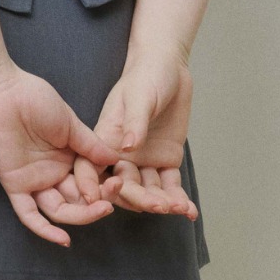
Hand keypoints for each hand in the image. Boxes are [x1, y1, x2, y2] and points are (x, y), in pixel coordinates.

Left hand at [0, 64, 128, 245]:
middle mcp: (53, 173)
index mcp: (69, 157)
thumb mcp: (69, 123)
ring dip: (80, 216)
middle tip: (109, 201)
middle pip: (78, 201)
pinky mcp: (16, 185)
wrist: (1, 92)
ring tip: (99, 209)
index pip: (91, 181)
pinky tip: (64, 239)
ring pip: (59, 210)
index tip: (118, 182)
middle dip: (96, 204)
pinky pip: (29, 215)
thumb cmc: (34, 99)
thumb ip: (90, 145)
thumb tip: (116, 161)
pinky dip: (45, 229)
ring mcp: (35, 181)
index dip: (104, 187)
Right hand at [92, 50, 199, 220]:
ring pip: (148, 190)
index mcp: (106, 140)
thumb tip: (128, 147)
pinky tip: (189, 210)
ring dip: (162, 202)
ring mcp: (144, 161)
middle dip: (138, 199)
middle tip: (158, 205)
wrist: (171, 68)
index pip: (90, 168)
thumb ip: (134, 122)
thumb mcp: (139, 96)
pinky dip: (179, 198)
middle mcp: (122, 156)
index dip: (92, 187)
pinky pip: (170, 185)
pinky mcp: (165, 161)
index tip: (98, 201)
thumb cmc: (147, 76)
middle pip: (123, 186)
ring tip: (179, 208)